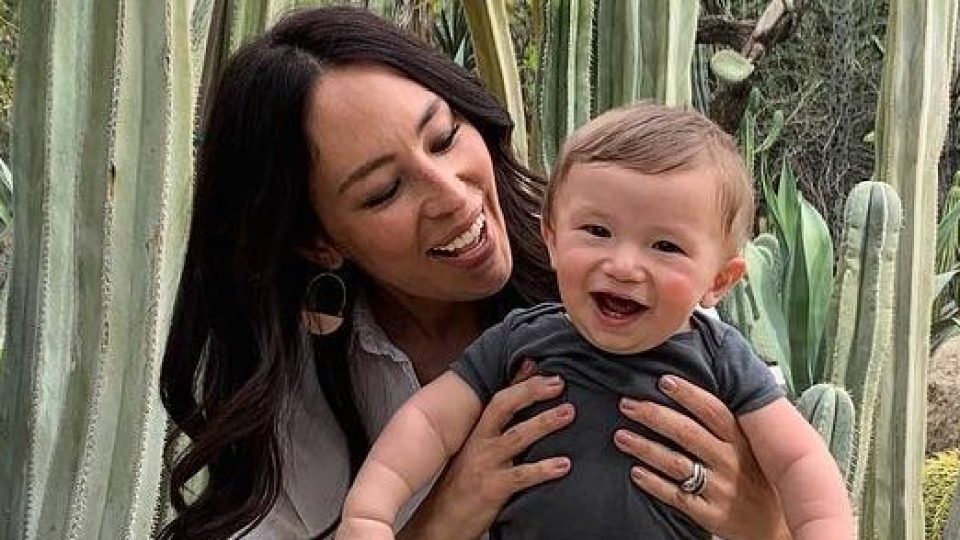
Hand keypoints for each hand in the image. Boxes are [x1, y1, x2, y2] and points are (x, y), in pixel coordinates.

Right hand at [398, 361, 573, 539]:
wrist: (440, 521)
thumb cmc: (463, 483)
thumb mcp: (477, 450)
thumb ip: (499, 429)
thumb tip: (518, 407)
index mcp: (478, 432)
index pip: (499, 398)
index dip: (521, 381)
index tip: (545, 369)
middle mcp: (480, 443)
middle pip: (504, 407)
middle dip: (531, 392)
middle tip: (559, 382)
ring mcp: (485, 464)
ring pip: (516, 436)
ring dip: (544, 423)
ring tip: (569, 413)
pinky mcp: (492, 488)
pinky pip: (521, 476)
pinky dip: (544, 469)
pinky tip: (564, 465)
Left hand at [613, 375, 790, 539]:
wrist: (774, 528)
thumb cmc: (756, 480)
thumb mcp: (751, 449)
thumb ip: (726, 426)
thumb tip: (688, 392)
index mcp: (741, 442)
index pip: (714, 411)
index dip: (689, 394)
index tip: (663, 380)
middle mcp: (731, 463)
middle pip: (687, 433)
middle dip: (654, 415)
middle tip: (627, 404)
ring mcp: (720, 489)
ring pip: (676, 463)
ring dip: (645, 447)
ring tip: (621, 436)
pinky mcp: (710, 514)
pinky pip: (676, 496)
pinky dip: (654, 483)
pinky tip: (635, 472)